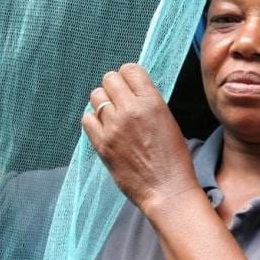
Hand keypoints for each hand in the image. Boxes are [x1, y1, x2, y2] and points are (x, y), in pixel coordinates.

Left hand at [81, 63, 200, 216]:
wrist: (167, 190)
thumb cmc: (173, 159)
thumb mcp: (168, 121)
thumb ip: (149, 103)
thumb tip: (132, 92)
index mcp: (152, 102)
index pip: (130, 69)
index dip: (129, 76)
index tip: (130, 85)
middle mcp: (131, 110)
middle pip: (110, 79)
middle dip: (115, 87)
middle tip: (120, 100)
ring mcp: (113, 127)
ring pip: (96, 96)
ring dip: (103, 102)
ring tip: (112, 115)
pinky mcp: (102, 144)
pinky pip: (86, 119)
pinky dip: (93, 121)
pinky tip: (104, 129)